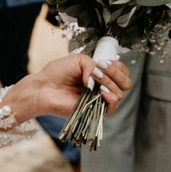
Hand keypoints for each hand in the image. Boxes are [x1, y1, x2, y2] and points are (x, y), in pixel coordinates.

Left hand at [16, 52, 130, 121]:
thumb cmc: (58, 72)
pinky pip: (112, 107)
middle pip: (126, 83)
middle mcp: (103, 88)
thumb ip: (94, 65)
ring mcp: (99, 100)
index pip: (122, 72)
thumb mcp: (79, 60)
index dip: (118, 67)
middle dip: (116, 74)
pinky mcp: (94, 111)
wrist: (44, 87)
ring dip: (110, 83)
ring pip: (120, 94)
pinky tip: (100, 91)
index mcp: (101, 75)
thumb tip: (99, 81)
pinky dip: (110, 97)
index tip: (103, 63)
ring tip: (94, 79)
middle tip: (100, 70)